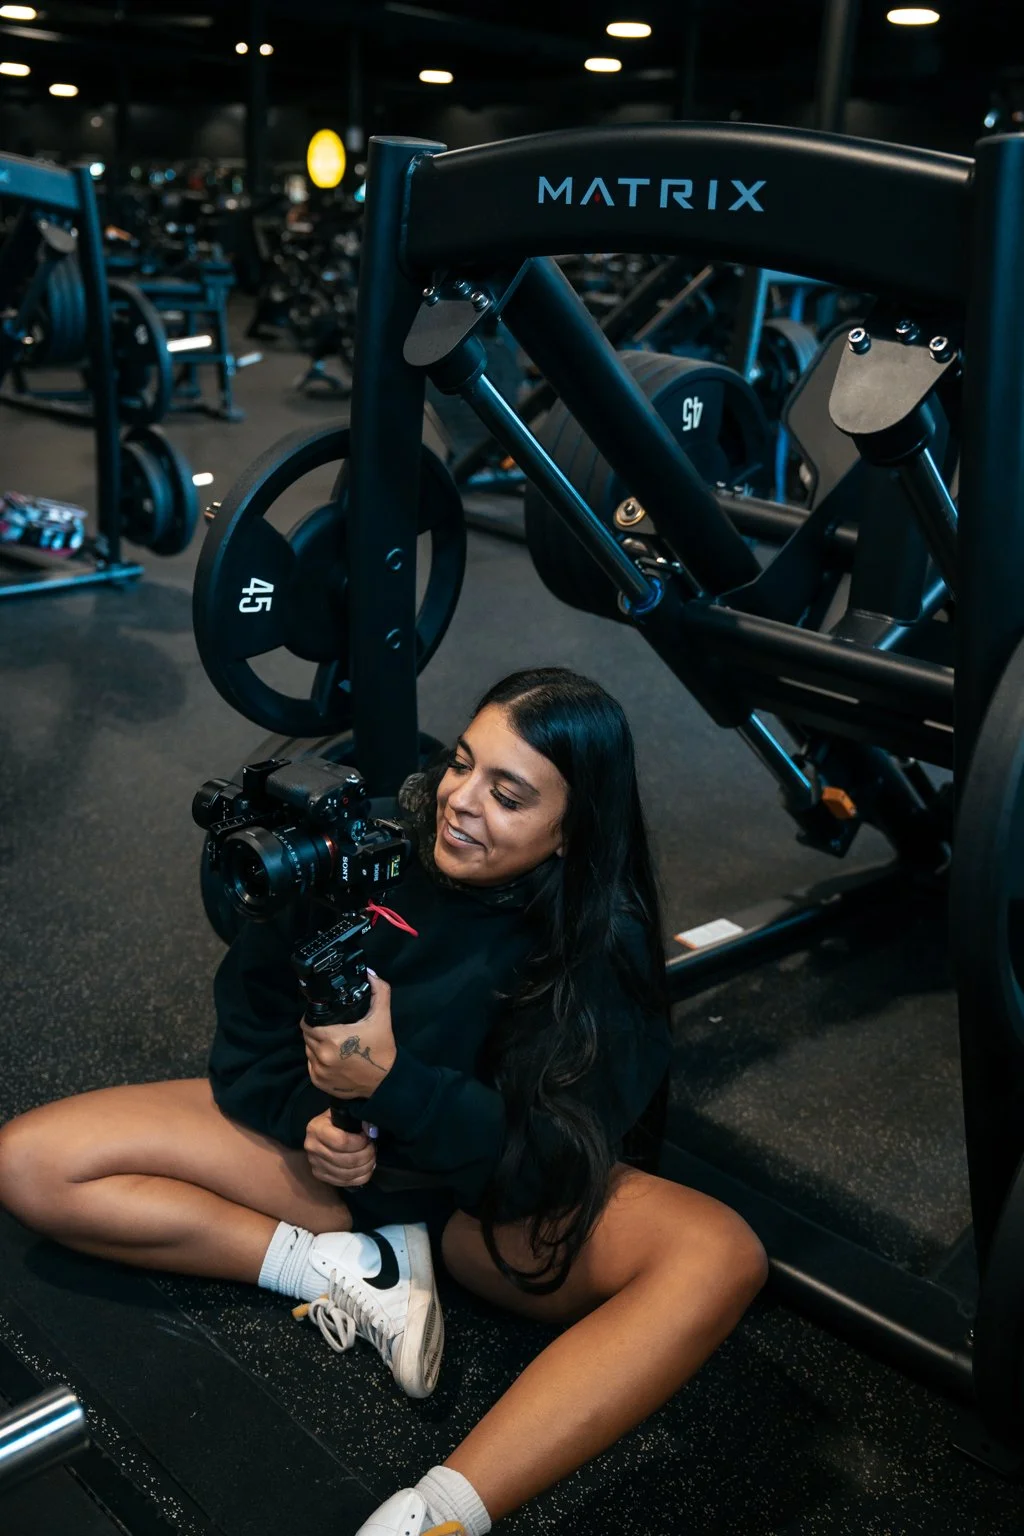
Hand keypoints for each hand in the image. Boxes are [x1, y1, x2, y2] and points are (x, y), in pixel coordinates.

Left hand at [301, 970, 396, 1099]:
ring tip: (333, 1044)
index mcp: (332, 1038)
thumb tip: (369, 973)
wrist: (386, 1081)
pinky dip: (318, 1062)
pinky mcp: (319, 1083)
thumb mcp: (383, 1017)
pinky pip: (311, 1067)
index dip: (312, 1018)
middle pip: (307, 1037)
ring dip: (316, 1046)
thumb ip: (378, 991)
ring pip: (308, 1052)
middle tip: (331, 1030)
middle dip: (316, 1031)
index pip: (307, 1023)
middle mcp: (322, 1055)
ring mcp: (319, 1071)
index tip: (322, 1018)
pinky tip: (333, 1059)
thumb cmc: (382, 1048)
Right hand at [304, 1110, 376, 1186]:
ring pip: (346, 1173)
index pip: (342, 1141)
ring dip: (365, 1167)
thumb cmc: (335, 1119)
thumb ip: (355, 1118)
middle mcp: (312, 1147)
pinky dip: (360, 1177)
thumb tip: (370, 1129)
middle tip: (374, 1149)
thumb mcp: (342, 1112)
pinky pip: (344, 1182)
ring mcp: (315, 1164)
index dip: (360, 1142)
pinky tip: (367, 1169)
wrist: (321, 1130)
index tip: (368, 1138)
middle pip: (346, 1160)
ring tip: (372, 1158)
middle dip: (366, 1155)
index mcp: (316, 1128)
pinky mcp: (320, 1175)